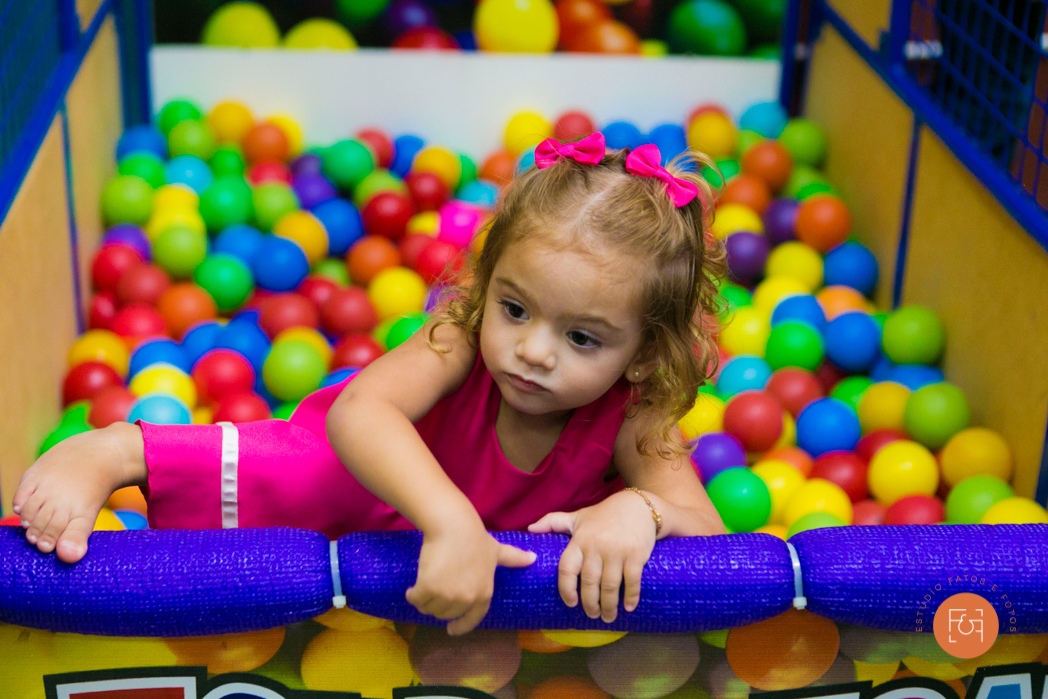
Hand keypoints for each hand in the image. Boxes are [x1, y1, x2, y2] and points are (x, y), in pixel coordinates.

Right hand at [12, 422, 145, 562]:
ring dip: (27, 521)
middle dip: (37, 535)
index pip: (59, 534)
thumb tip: (69, 557)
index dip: (49, 542)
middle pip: (41, 524)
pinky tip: (22, 509)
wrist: (96, 455)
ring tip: (29, 526)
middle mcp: (63, 499)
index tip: (46, 548)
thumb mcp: (88, 514)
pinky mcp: (36, 474)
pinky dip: (19, 504)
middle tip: (36, 541)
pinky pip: (21, 493)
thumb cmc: (90, 490)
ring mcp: (48, 486)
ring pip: (29, 511)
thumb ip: (77, 536)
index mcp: (80, 511)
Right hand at [407, 517, 535, 634]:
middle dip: (438, 606)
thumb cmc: (474, 537)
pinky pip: (416, 599)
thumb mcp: (496, 550)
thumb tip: (533, 558)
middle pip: (445, 614)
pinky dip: (412, 595)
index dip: (461, 626)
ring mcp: (448, 595)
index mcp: (484, 593)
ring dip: (424, 601)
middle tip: (434, 591)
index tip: (451, 630)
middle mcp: (467, 598)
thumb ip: (514, 558)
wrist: (453, 526)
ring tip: (424, 587)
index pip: (472, 619)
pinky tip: (412, 589)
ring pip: (429, 608)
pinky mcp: (429, 587)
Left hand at [528, 489, 656, 622]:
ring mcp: (617, 551)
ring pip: (609, 586)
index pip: (567, 568)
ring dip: (608, 606)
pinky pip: (632, 581)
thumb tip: (530, 529)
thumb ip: (553, 522)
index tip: (571, 603)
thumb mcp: (578, 516)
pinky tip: (629, 607)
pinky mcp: (636, 554)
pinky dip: (631, 597)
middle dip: (590, 604)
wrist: (638, 505)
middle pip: (589, 582)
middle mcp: (596, 546)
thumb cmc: (605, 514)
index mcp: (580, 540)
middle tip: (592, 615)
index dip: (566, 589)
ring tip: (608, 617)